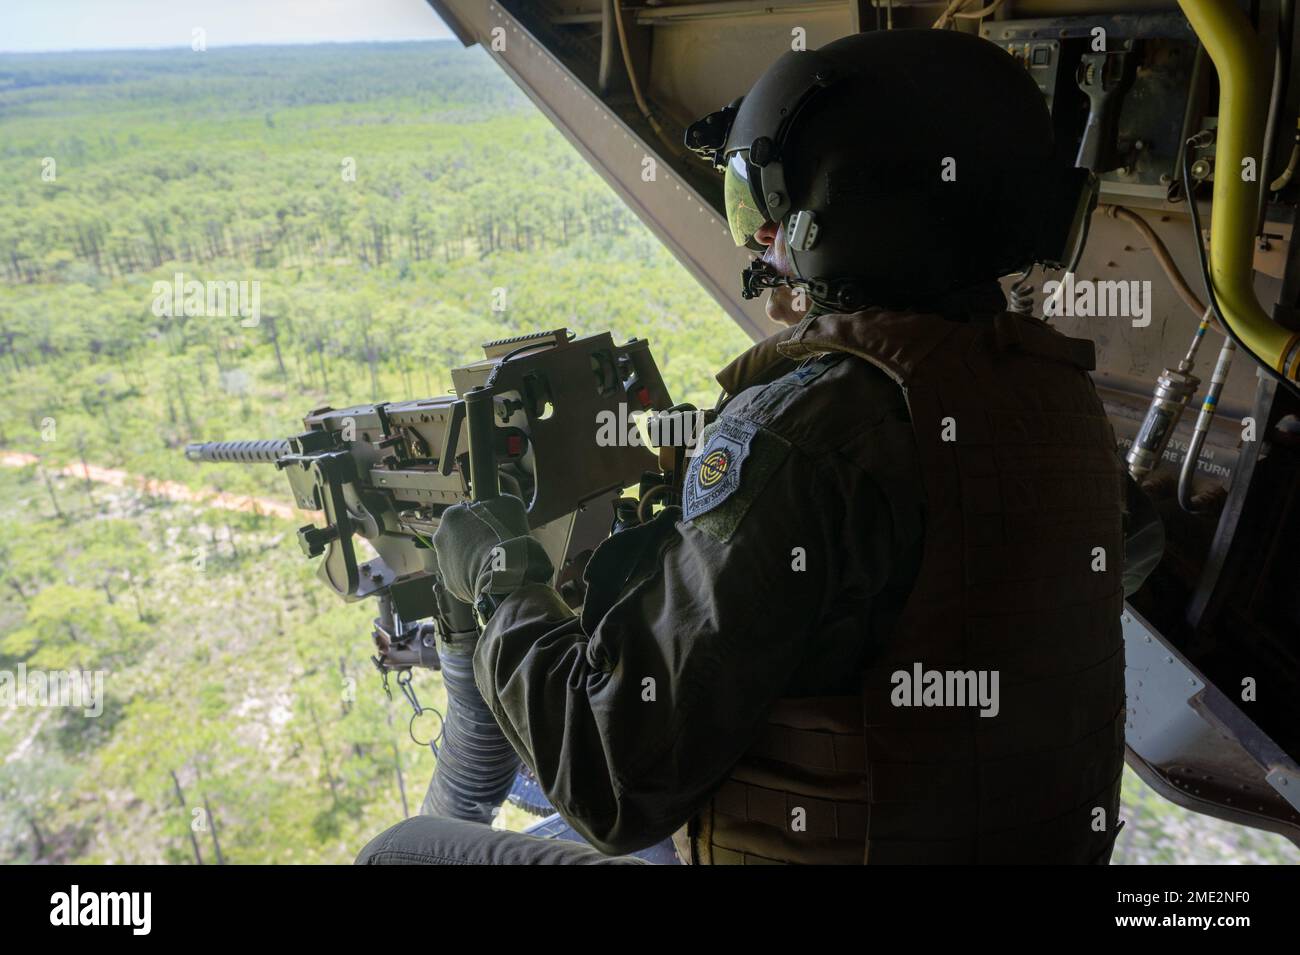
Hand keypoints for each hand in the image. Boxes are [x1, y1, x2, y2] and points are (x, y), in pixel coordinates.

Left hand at [432, 495, 554, 607]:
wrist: (502, 572)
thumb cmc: (506, 534)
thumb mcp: (510, 504)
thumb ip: (498, 499)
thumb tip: (497, 500)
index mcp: (451, 515)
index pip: (465, 512)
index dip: (481, 518)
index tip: (493, 525)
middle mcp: (440, 537)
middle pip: (459, 536)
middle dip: (474, 539)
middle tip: (494, 544)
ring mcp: (442, 562)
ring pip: (460, 557)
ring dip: (473, 558)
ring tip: (493, 562)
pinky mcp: (450, 583)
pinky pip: (462, 577)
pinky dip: (473, 576)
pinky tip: (488, 575)